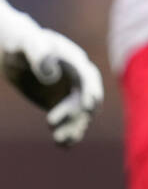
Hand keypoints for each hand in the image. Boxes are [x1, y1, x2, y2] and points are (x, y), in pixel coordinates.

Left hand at [0, 3, 103, 146]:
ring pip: (80, 113)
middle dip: (79, 113)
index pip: (88, 76)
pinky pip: (69, 120)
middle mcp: (77, 78)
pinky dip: (68, 131)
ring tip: (59, 140)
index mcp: (74, 61)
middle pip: (87, 98)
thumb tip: (52, 76)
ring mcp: (69, 92)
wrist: (15, 54)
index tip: (89, 105)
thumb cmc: (21, 43)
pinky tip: (62, 144)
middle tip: (52, 121)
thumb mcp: (27, 44)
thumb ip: (39, 54)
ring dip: (74, 126)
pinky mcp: (60, 103)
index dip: (91, 90)